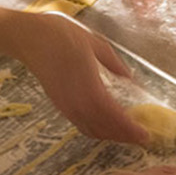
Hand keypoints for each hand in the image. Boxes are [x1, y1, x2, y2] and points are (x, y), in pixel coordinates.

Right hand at [9, 12, 149, 143]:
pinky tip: (105, 124)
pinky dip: (96, 131)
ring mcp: (66, 106)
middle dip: (124, 137)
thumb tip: (130, 78)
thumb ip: (114, 63)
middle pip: (104, 129)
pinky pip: (81, 125)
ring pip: (92, 131)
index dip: (130, 129)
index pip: (113, 116)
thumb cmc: (62, 36)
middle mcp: (77, 103)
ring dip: (110, 136)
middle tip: (141, 138)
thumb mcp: (94, 43)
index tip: (145, 135)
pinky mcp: (60, 105)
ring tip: (127, 134)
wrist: (30, 38)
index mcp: (89, 87)